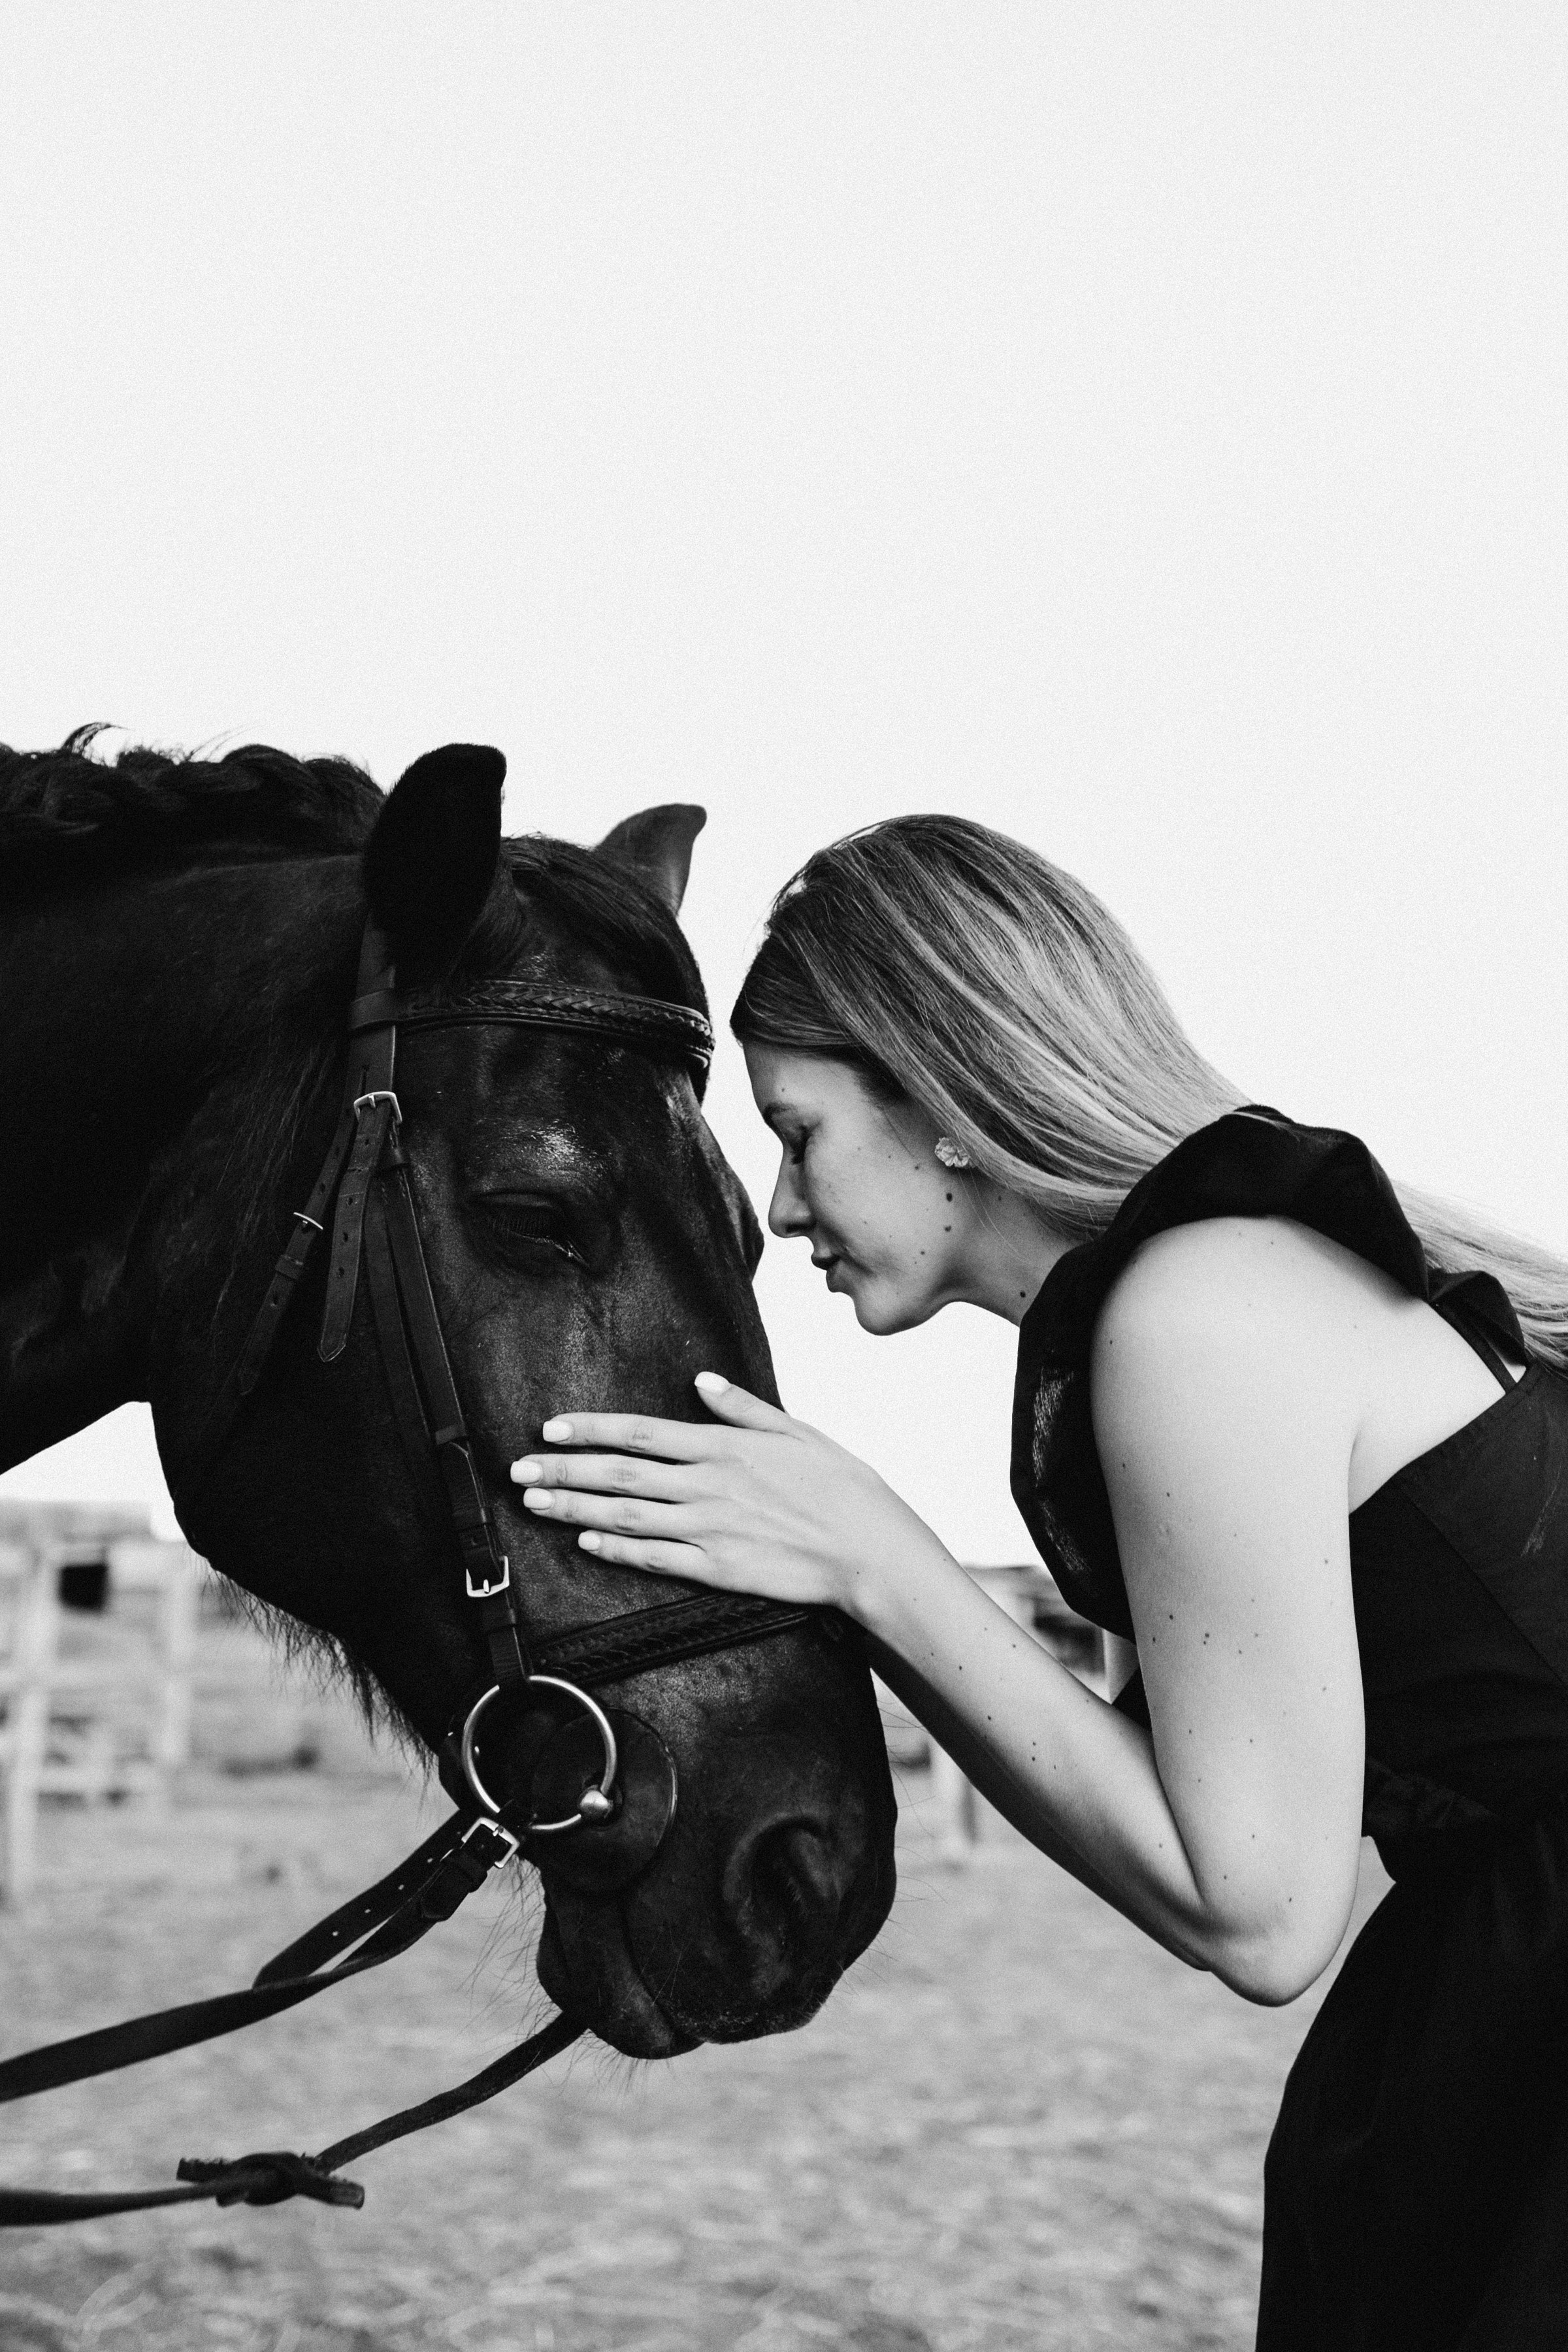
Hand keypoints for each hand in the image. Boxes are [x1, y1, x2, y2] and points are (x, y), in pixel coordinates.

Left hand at [509, 1373, 937, 1624]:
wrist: (870, 1550)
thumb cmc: (843, 1488)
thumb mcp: (798, 1431)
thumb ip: (744, 1408)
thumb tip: (703, 1381)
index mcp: (725, 1447)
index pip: (641, 1431)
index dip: (590, 1429)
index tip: (551, 1427)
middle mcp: (708, 1485)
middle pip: (620, 1473)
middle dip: (563, 1469)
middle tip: (518, 1469)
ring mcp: (710, 1529)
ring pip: (626, 1514)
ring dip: (574, 1506)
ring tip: (534, 1502)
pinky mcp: (717, 1569)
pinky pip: (655, 1557)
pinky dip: (616, 1548)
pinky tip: (585, 1540)